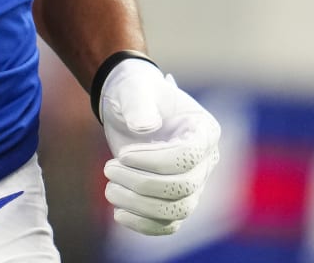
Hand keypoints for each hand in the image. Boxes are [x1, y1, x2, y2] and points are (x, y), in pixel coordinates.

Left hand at [99, 58, 220, 234]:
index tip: (123, 154)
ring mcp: (194, 184)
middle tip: (108, 168)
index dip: (154, 162)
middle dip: (142, 183)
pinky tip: (119, 213)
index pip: (188, 157)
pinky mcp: (175, 200)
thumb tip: (144, 128)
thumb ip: (138, 103)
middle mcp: (205, 161)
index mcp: (204, 131)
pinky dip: (144, 225)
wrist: (127, 108)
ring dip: (140, 206)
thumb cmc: (134, 93)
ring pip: (177, 211)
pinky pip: (168, 224)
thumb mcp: (133, 89)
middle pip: (183, 187)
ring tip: (109, 189)